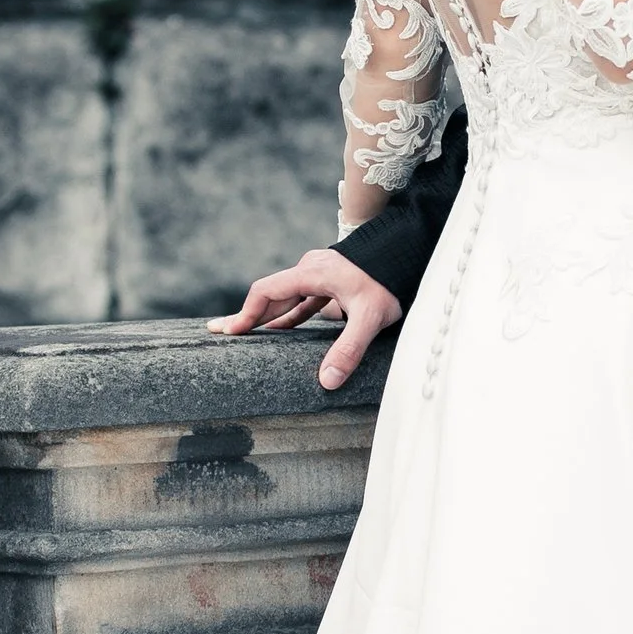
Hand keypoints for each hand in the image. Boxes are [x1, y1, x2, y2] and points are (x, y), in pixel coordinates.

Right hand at [208, 249, 401, 389]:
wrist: (411, 251)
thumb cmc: (390, 280)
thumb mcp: (370, 317)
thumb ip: (348, 350)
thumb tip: (327, 382)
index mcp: (312, 273)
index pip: (266, 292)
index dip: (245, 314)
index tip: (227, 332)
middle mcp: (312, 269)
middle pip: (271, 294)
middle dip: (247, 316)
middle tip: (221, 334)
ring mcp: (322, 273)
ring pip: (287, 297)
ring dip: (268, 316)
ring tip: (247, 335)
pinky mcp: (334, 280)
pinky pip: (304, 299)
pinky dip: (290, 314)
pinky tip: (282, 329)